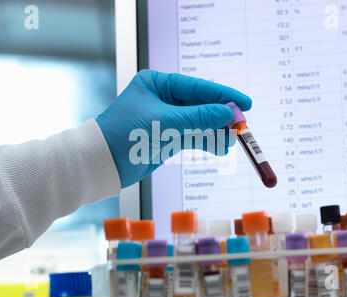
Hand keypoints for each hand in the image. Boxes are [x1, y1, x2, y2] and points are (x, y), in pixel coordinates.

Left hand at [96, 70, 251, 187]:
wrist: (102, 163)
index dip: (223, 95)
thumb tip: (228, 113)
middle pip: (201, 105)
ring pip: (200, 122)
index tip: (245, 103)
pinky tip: (219, 147)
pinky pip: (193, 136)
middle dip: (221, 116)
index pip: (198, 87)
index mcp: (158, 83)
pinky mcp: (168, 137)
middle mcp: (163, 98)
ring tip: (231, 141)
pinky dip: (206, 141)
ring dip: (216, 131)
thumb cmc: (124, 134)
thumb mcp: (163, 122)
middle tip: (241, 126)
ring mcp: (167, 118)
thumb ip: (198, 117)